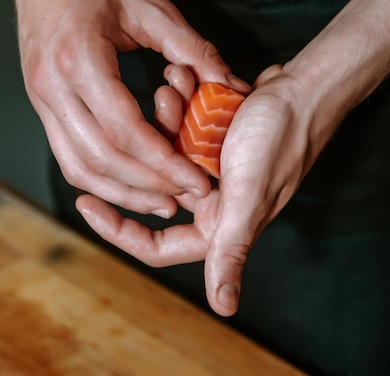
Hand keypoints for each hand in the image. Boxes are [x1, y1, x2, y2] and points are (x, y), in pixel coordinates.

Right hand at [0, 0, 249, 217]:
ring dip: (120, 192)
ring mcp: (41, 98)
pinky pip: (67, 155)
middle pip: (101, 158)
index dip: (163, 163)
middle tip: (182, 197)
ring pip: (78, 167)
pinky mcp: (41, 105)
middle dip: (146, 186)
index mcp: (81, 59)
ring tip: (158, 202)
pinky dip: (97, 178)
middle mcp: (53, 85)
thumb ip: (191, 48)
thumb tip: (229, 85)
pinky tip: (126, 185)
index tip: (194, 179)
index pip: (125, 131)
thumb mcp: (149, 6)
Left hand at [76, 64, 332, 315]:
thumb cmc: (282, 140)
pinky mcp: (208, 139)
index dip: (117, 230)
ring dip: (166, 118)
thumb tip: (225, 309)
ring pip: (161, 151)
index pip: (155, 245)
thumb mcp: (250, 197)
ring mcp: (207, 169)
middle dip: (148, 150)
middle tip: (155, 113)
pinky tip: (185, 80)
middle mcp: (209, 203)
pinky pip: (178, 126)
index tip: (85, 203)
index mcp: (217, 226)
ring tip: (174, 89)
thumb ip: (231, 251)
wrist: (304, 90)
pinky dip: (179, 103)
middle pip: (153, 186)